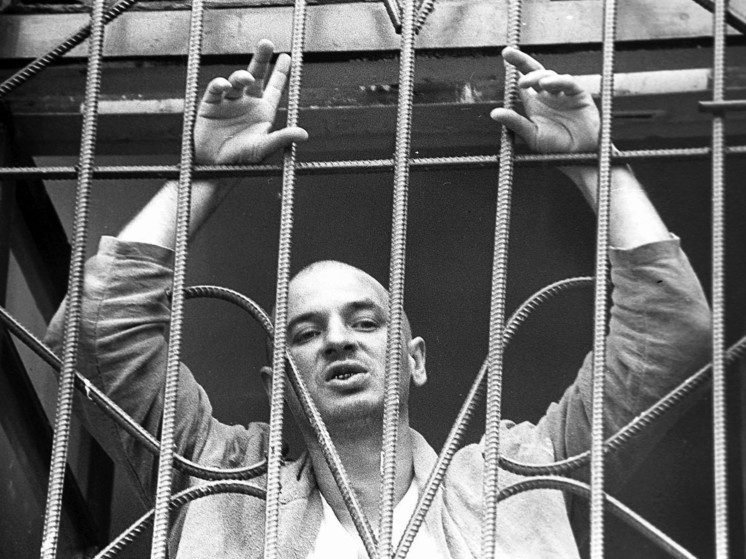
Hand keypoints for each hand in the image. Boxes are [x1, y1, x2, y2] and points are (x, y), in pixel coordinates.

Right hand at [194, 39, 307, 164]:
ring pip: (236, 80)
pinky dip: (220, 85)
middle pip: (256, 75)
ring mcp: (229, 102)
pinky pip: (216, 90)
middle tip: (267, 43)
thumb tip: (304, 134)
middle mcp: (247, 103)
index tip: (287, 56)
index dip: (281, 72)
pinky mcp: (210, 104)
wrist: (214, 168)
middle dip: (261, 59)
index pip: (275, 87)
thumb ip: (282, 138)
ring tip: (247, 77)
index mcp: (263, 111)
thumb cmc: (241, 160)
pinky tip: (225, 86)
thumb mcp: (264, 148)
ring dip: (242, 76)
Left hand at [490, 47, 598, 152]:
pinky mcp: (579, 95)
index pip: (522, 81)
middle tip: (508, 53)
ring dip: (537, 77)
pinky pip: (568, 83)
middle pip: (534, 71)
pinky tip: (546, 84)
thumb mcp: (532, 135)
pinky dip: (558, 81)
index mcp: (535, 103)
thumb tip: (494, 113)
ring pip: (550, 76)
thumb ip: (515, 123)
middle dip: (521, 60)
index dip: (515, 68)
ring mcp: (564, 93)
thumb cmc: (555, 148)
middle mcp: (548, 95)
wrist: (580, 155)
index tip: (505, 54)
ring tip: (525, 83)